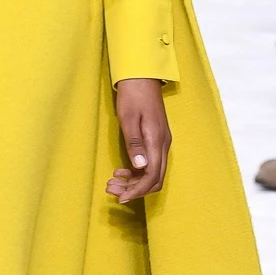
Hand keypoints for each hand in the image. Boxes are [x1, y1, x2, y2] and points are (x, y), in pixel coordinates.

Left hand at [107, 79, 170, 202]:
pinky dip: (137, 172)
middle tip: (112, 191)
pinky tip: (121, 172)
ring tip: (113, 183)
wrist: (141, 76)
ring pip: (152, 172)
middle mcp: (163, 144)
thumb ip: (134, 143)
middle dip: (134, 189)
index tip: (121, 198)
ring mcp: (161, 142)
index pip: (152, 176)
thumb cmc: (132, 95)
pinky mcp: (156, 139)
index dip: (137, 191)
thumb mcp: (128, 118)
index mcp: (157, 140)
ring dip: (134, 182)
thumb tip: (140, 168)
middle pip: (155, 178)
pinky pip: (150, 163)